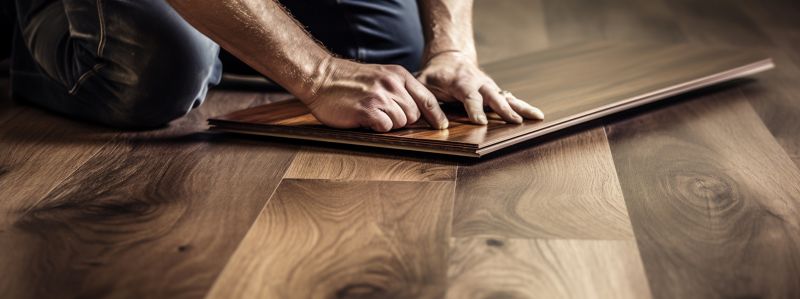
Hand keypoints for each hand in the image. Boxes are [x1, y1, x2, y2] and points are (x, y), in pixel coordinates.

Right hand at [302, 57, 448, 131]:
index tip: (442, 126)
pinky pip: (385, 128)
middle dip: (402, 120)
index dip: (436, 115)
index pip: (427, 98)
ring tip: (371, 114)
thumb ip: (399, 89)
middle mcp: (392, 84)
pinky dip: (377, 128)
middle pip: (414, 115)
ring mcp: (380, 97)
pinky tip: (365, 119)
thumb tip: (416, 112)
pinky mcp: (367, 110)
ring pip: (400, 123)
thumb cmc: (349, 80)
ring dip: (387, 124)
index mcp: (399, 75)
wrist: (320, 77)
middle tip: (382, 115)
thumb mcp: (380, 75)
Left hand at [417, 51, 543, 124]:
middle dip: (503, 109)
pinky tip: (536, 117)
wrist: (450, 58)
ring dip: (521, 107)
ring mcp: (489, 87)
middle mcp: (479, 82)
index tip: (481, 122)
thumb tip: (422, 115)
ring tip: (537, 117)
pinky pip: (510, 100)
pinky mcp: (496, 92)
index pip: (469, 95)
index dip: (474, 108)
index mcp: (460, 80)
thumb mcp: (422, 82)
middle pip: (493, 96)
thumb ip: (422, 97)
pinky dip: (523, 107)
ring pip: (506, 97)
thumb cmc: (434, 74)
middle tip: (514, 121)